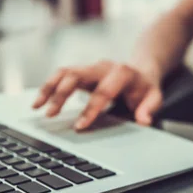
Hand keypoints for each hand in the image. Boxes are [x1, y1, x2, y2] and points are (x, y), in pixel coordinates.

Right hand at [32, 60, 162, 129]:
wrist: (141, 72)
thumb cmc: (145, 88)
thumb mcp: (154, 98)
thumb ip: (149, 108)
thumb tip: (144, 121)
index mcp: (122, 73)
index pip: (103, 91)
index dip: (91, 109)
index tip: (80, 126)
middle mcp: (104, 66)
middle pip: (77, 75)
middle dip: (62, 94)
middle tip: (50, 115)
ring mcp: (91, 67)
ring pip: (65, 72)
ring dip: (49, 88)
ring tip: (37, 107)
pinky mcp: (82, 71)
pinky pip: (61, 75)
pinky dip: (48, 87)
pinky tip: (39, 101)